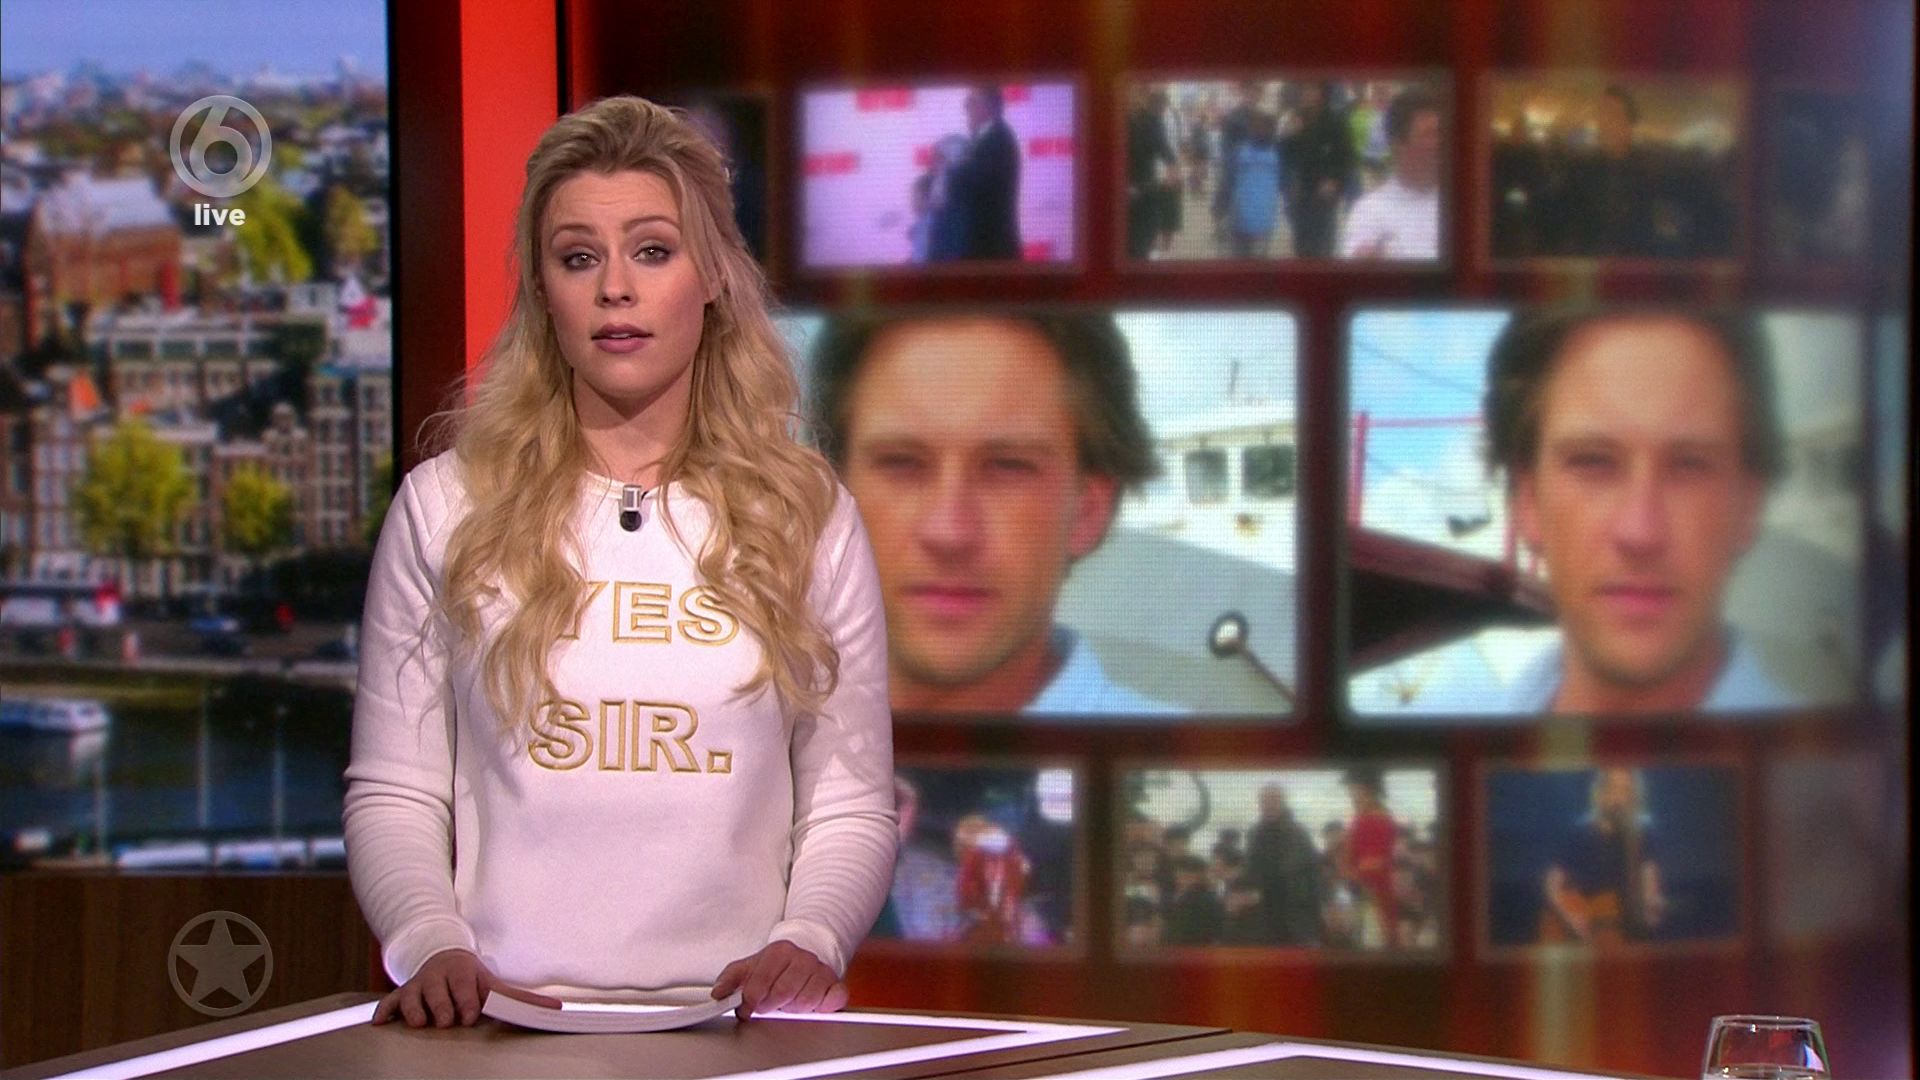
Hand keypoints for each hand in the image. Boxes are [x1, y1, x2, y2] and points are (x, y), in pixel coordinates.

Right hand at [371, 948, 562, 1027]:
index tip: (470, 1014)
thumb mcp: (495, 984)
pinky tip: (381, 1022)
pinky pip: (390, 1001)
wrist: (442, 957)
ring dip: (414, 1009)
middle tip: (447, 1020)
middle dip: (442, 1007)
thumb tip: (557, 1009)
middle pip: (438, 993)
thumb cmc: (472, 979)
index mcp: (463, 973)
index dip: (467, 1001)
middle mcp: (439, 977)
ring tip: (418, 1022)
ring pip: (412, 997)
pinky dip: (385, 1011)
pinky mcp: (402, 994)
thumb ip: (523, 999)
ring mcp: (419, 985)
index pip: (465, 987)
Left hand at [710, 940, 847, 1021]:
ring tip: (788, 1001)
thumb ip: (730, 979)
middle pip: (783, 992)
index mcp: (779, 952)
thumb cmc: (775, 965)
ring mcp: (821, 971)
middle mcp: (803, 958)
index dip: (750, 1000)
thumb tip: (718, 993)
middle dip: (771, 1005)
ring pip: (806, 1001)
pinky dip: (822, 1007)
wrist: (806, 953)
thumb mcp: (749, 967)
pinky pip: (833, 1000)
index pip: (761, 981)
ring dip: (793, 1008)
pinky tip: (812, 1004)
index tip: (745, 1009)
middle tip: (767, 1006)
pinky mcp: (836, 984)